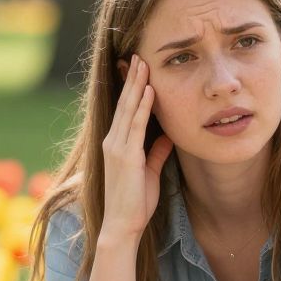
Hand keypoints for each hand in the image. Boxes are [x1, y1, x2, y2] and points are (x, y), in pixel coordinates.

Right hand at [99, 53, 174, 242]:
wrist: (122, 225)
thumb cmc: (135, 203)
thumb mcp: (149, 172)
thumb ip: (156, 153)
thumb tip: (167, 136)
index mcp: (116, 145)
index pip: (125, 111)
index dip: (131, 89)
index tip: (138, 70)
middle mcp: (113, 142)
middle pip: (124, 104)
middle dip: (132, 79)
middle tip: (139, 56)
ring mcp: (117, 147)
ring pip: (129, 109)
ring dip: (137, 85)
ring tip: (143, 64)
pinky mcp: (126, 156)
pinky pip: (136, 125)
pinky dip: (143, 106)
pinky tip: (149, 90)